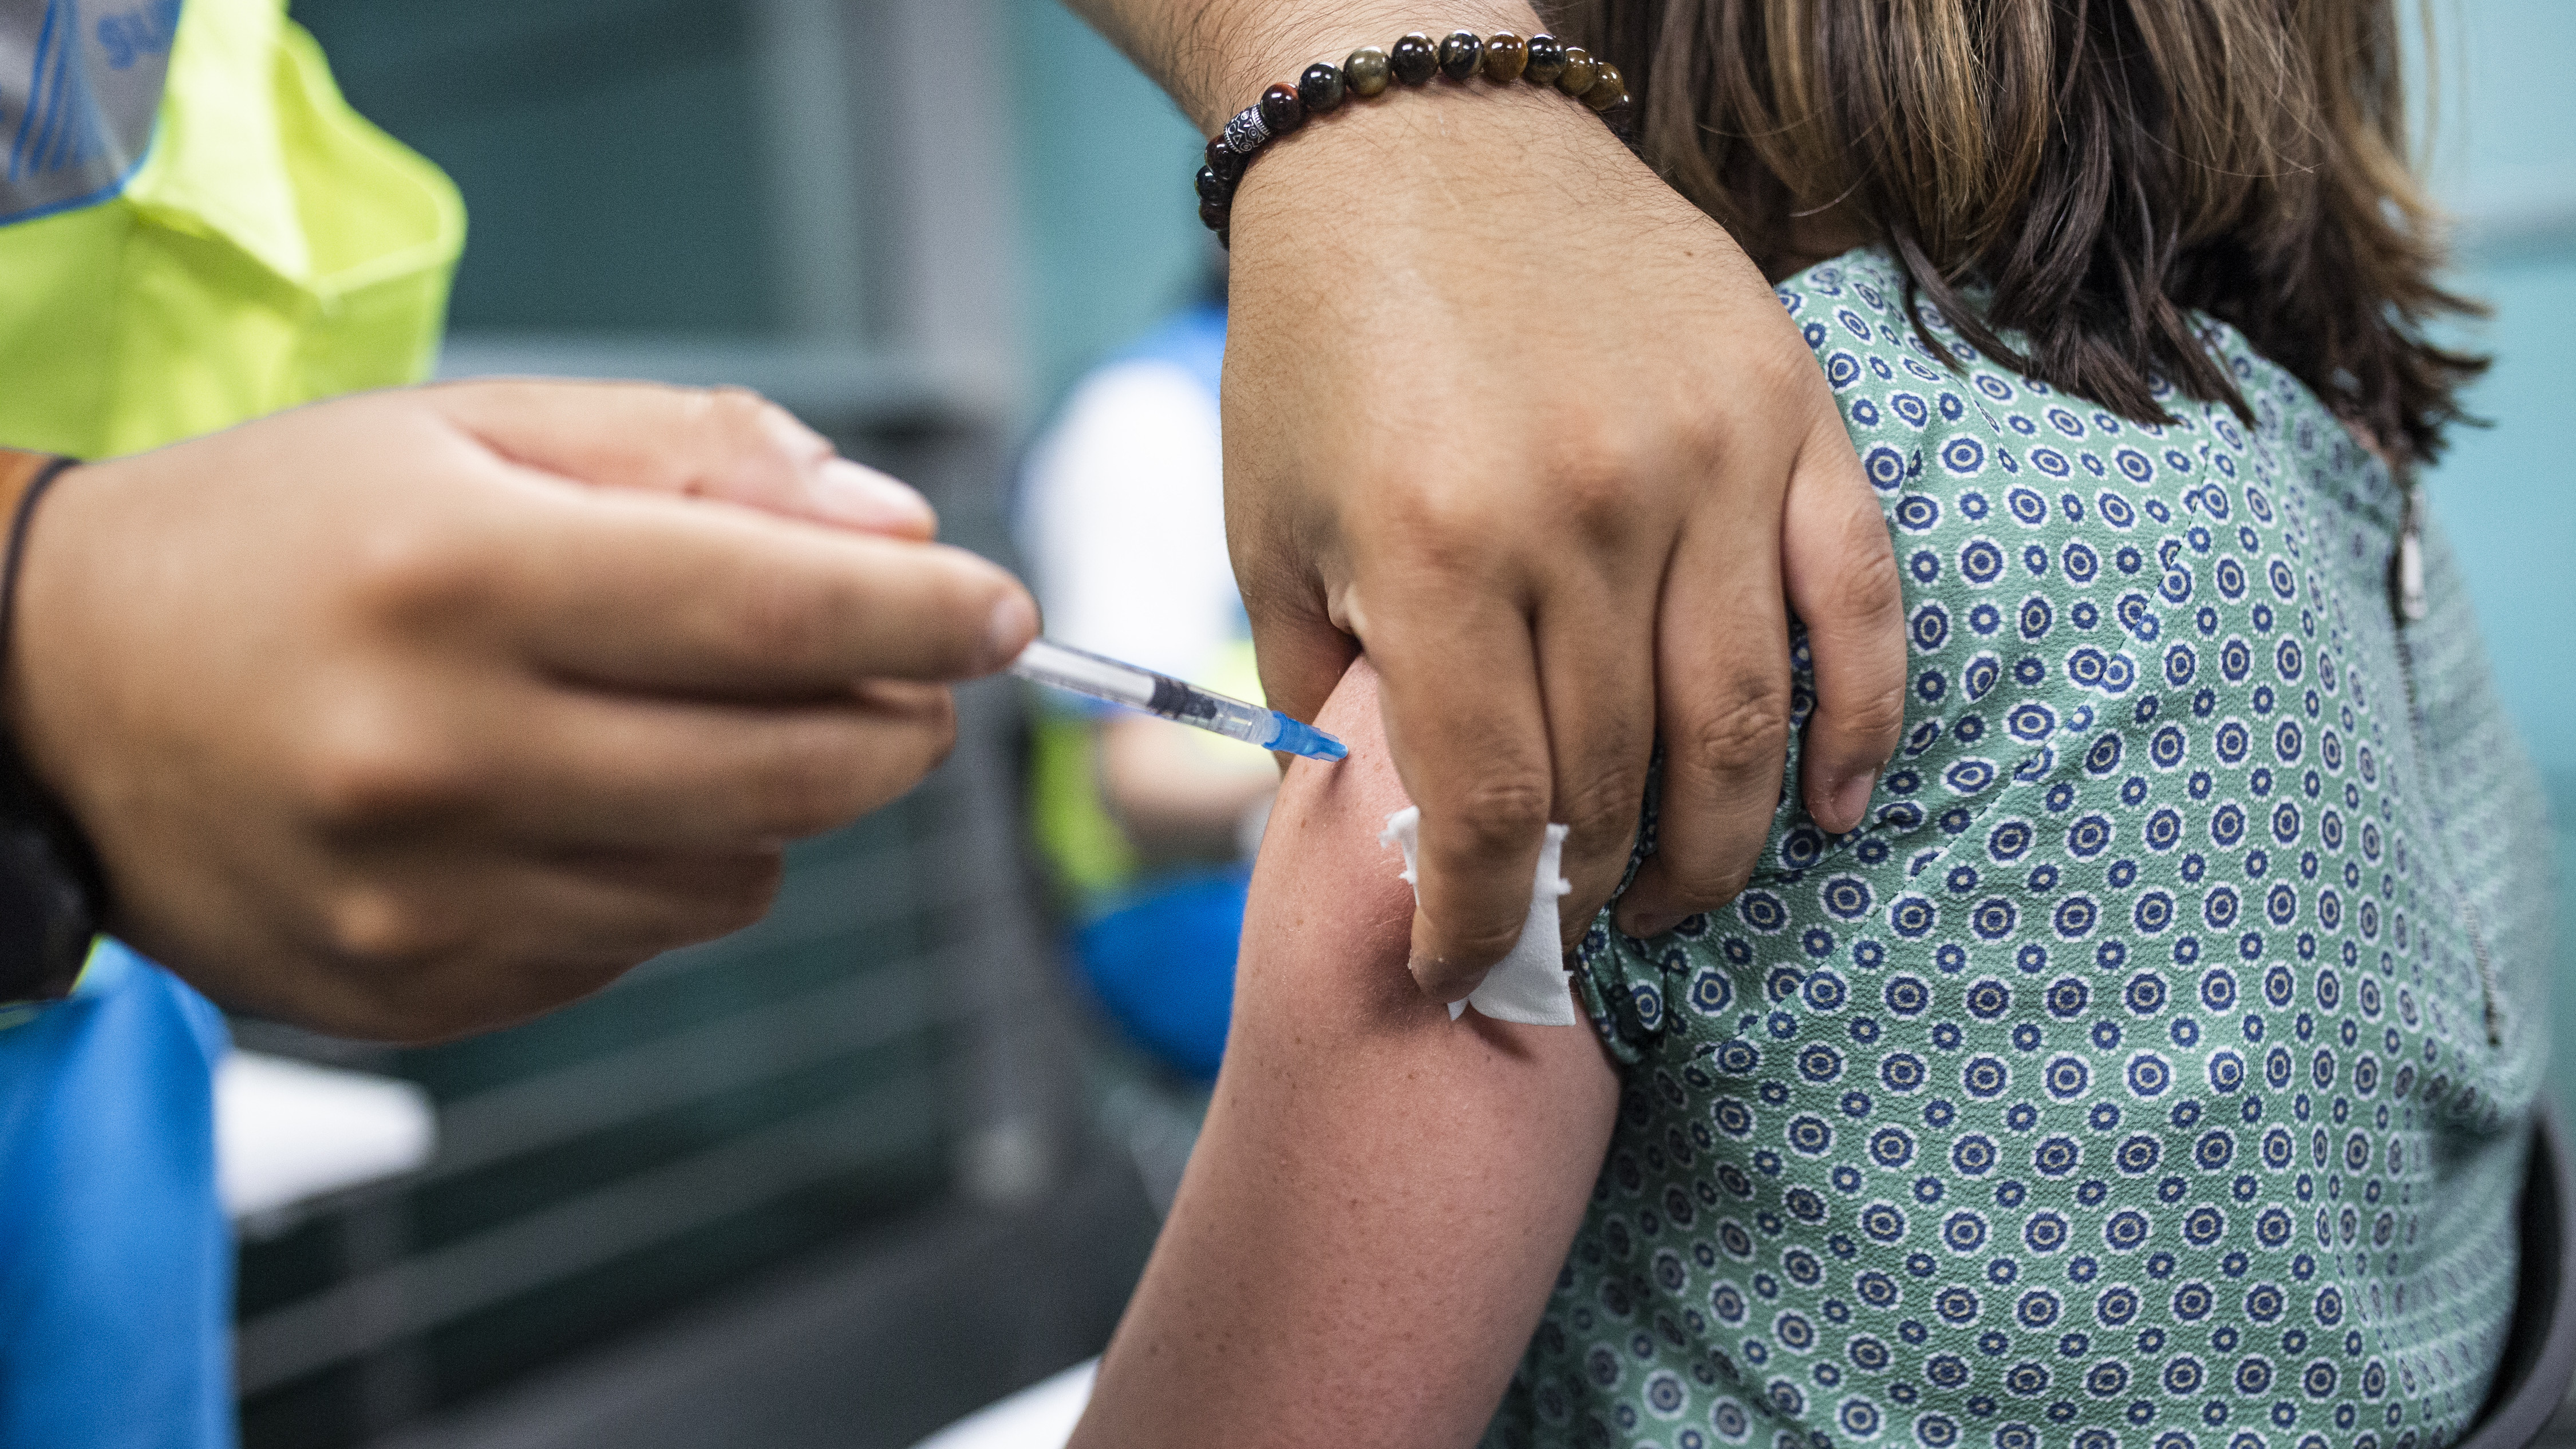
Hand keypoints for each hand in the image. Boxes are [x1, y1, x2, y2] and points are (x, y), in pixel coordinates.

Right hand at [8, 381, 1036, 1041]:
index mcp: (458, 577)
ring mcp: (423, 897)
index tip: (1004, 613)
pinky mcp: (417, 989)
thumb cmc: (290, 531)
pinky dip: (665, 872)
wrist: (53, 687)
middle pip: (789, 767)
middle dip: (896, 722)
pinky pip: (638, 945)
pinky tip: (584, 800)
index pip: (775, 604)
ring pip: (736, 875)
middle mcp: (437, 751)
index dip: (926, 613)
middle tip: (905, 679)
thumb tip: (897, 534)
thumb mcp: (476, 429)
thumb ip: (699, 458)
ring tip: (689, 722)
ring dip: (773, 800)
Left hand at [1189, 13, 1904, 995]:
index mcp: (1438, 550)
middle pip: (1615, 779)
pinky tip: (1832, 811)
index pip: (1485, 806)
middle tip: (1566, 933)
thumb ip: (1322, 693)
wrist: (1415, 137)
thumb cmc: (1321, 341)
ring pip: (1741, 720)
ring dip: (1713, 849)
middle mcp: (1583, 514)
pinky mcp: (1787, 409)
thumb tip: (1378, 835)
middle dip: (1583, 891)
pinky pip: (1857, 600)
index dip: (1474, 919)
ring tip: (1674, 904)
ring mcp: (1704, 459)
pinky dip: (1859, 722)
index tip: (1460, 968)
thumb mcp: (1270, 526)